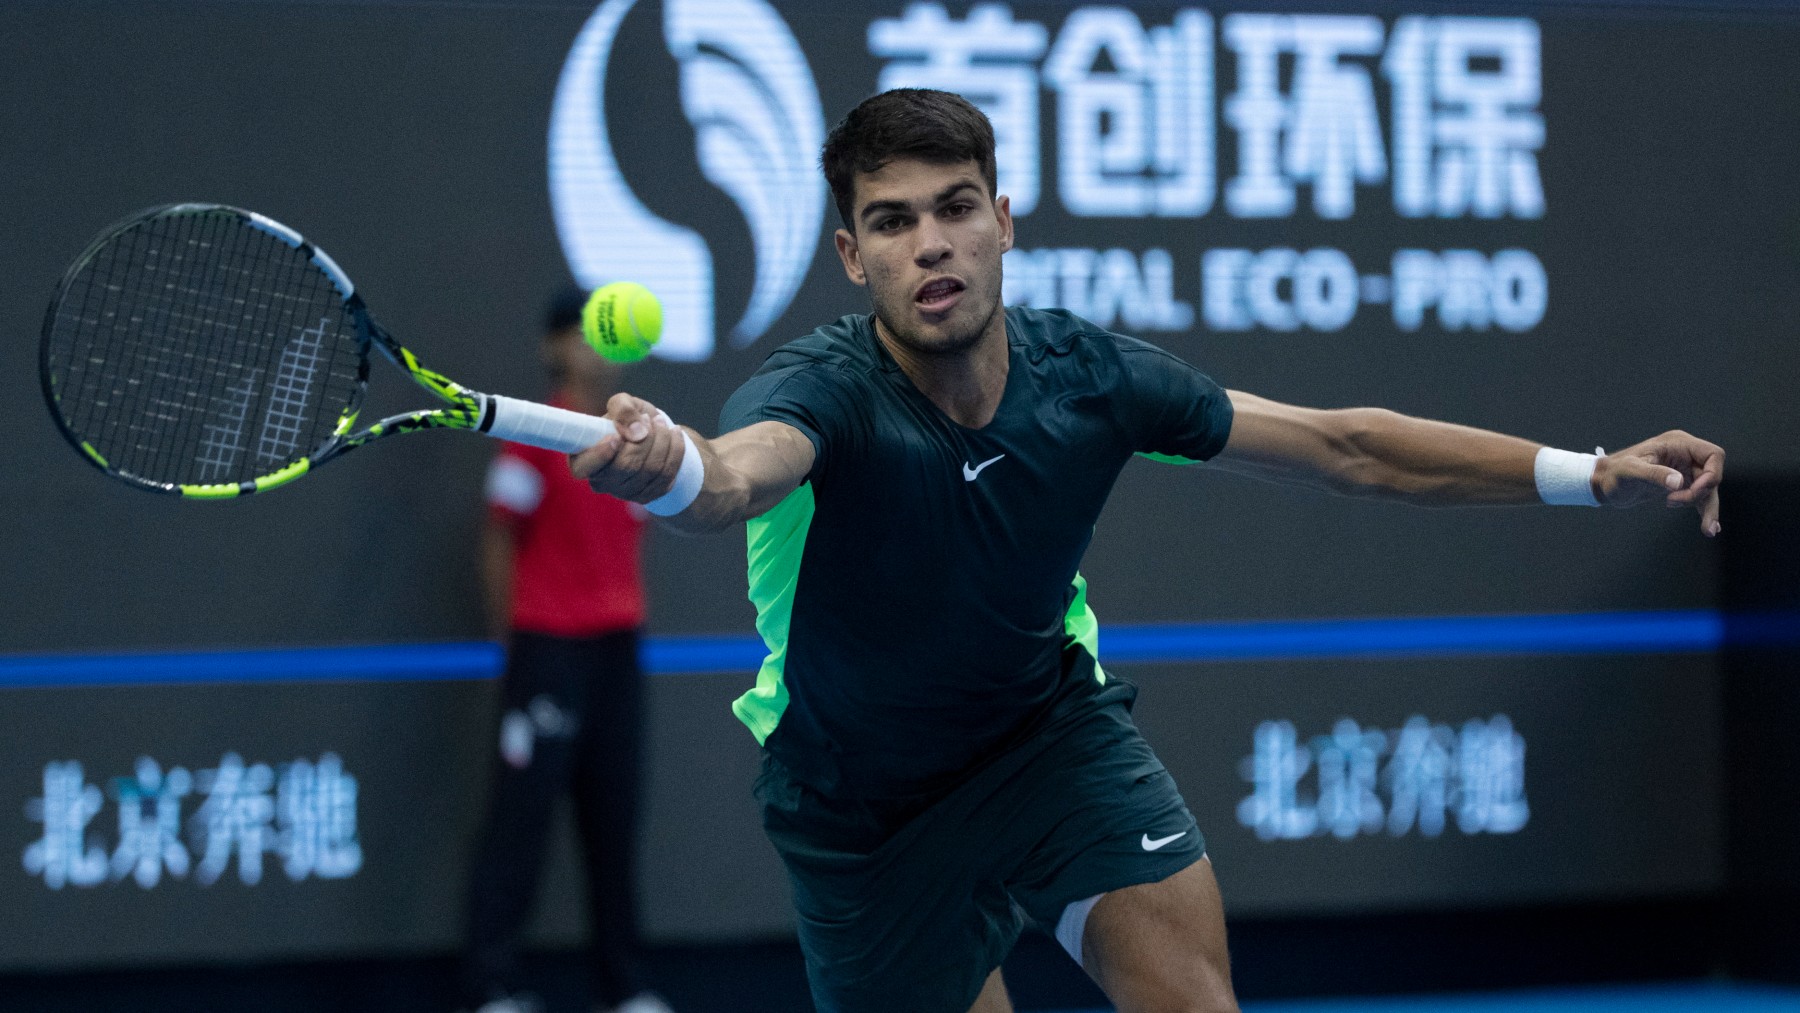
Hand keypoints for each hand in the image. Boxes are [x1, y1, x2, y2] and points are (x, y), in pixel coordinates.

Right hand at [568, 392, 684, 503]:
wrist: (652, 432)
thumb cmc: (629, 418)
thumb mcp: (622, 403)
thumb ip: (623, 409)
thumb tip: (637, 433)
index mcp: (583, 459)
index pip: (583, 467)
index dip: (599, 454)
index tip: (615, 437)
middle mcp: (601, 481)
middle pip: (627, 466)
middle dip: (645, 438)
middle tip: (650, 418)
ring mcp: (625, 492)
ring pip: (651, 469)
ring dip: (663, 440)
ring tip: (661, 422)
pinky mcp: (648, 495)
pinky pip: (668, 475)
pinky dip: (676, 450)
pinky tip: (674, 434)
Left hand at [1592, 430, 1723, 536]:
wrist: (1604, 483)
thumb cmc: (1614, 473)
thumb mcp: (1630, 472)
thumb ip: (1654, 475)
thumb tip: (1678, 482)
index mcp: (1677, 444)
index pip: (1713, 454)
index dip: (1711, 474)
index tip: (1692, 490)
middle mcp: (1685, 455)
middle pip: (1711, 474)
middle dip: (1700, 493)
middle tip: (1672, 503)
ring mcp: (1684, 470)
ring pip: (1708, 490)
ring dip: (1708, 509)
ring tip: (1708, 531)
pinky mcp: (1680, 485)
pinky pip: (1699, 498)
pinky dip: (1704, 511)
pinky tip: (1710, 528)